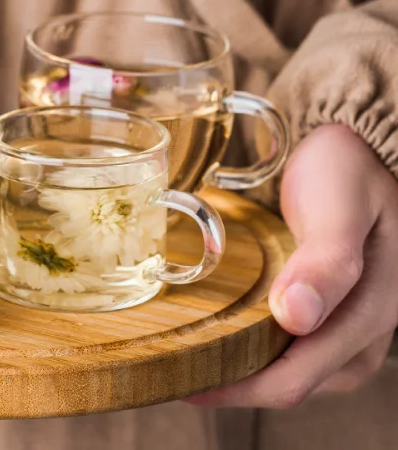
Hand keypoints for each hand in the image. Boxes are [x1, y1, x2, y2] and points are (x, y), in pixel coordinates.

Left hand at [187, 124, 397, 407]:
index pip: (294, 378)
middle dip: (229, 381)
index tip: (180, 378)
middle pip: (287, 381)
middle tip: (167, 364)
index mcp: (368, 315)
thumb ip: (327, 261)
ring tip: (184, 348)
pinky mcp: (327, 308)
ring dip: (238, 365)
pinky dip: (249, 342)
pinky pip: (287, 343)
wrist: (359, 147)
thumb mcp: (341, 206)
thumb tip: (296, 318)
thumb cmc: (350, 171)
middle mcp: (359, 332)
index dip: (235, 388)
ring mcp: (343, 322)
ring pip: (286, 366)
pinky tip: (216, 327)